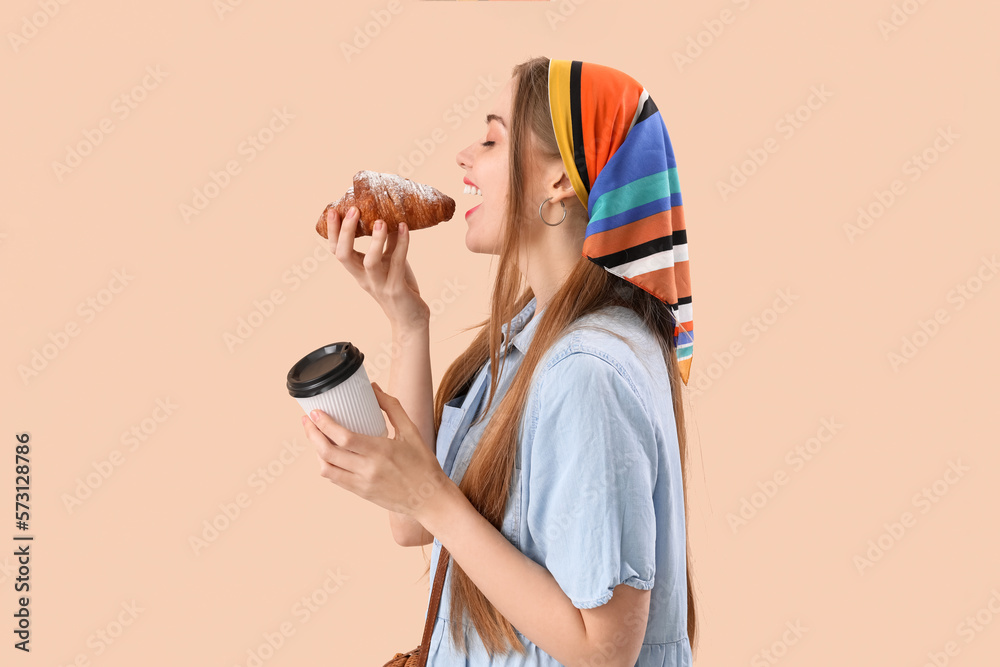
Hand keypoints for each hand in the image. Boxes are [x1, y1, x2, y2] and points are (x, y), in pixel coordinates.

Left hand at [301, 381, 451, 517]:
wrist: (429, 499)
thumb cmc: (423, 463)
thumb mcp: (411, 431)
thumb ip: (392, 407)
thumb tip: (374, 388)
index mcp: (380, 451)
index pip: (344, 437)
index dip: (325, 424)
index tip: (315, 413)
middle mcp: (368, 469)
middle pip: (328, 452)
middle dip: (312, 434)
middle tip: (307, 421)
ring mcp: (362, 484)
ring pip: (327, 469)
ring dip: (316, 451)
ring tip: (315, 436)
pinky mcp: (360, 493)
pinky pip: (335, 480)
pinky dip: (326, 465)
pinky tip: (326, 454)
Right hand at [326, 206, 430, 330]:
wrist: (410, 319)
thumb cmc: (399, 287)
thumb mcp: (390, 261)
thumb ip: (388, 241)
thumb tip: (388, 215)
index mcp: (358, 271)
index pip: (337, 251)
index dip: (333, 232)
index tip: (333, 211)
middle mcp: (365, 278)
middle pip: (344, 256)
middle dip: (345, 232)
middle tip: (353, 210)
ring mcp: (380, 285)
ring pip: (371, 262)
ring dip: (375, 240)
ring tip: (380, 220)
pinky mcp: (397, 289)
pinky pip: (398, 263)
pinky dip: (402, 243)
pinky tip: (405, 227)